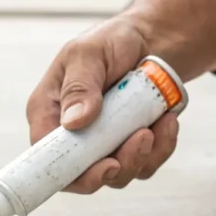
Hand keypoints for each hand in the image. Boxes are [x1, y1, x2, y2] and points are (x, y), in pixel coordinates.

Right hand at [25, 16, 179, 193]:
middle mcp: (72, 134)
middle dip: (118, 166)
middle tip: (142, 137)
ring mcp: (101, 145)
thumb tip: (73, 122)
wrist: (152, 40)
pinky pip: (144, 164)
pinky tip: (167, 121)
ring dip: (143, 154)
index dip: (72, 173)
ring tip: (160, 121)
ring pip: (118, 175)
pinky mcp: (128, 147)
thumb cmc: (112, 41)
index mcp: (49, 112)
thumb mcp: (89, 53)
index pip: (47, 157)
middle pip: (84, 175)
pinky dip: (160, 147)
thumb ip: (79, 86)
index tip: (106, 166)